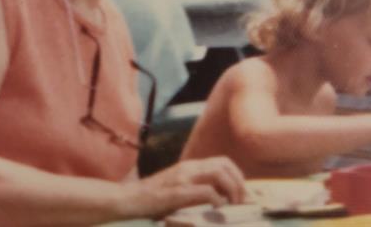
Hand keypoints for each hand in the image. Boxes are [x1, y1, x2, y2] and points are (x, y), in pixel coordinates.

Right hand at [122, 157, 245, 218]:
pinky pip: (204, 191)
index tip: (243, 194)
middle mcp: (188, 168)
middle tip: (242, 202)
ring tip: (233, 206)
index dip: (237, 176)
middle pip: (224, 164)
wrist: (127, 200)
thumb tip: (218, 199)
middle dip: (239, 182)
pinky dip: (216, 199)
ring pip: (218, 173)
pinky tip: (217, 209)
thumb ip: (194, 189)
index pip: (222, 162)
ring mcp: (182, 178)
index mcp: (190, 167)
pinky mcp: (176, 192)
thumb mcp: (176, 189)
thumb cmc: (151, 200)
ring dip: (231, 189)